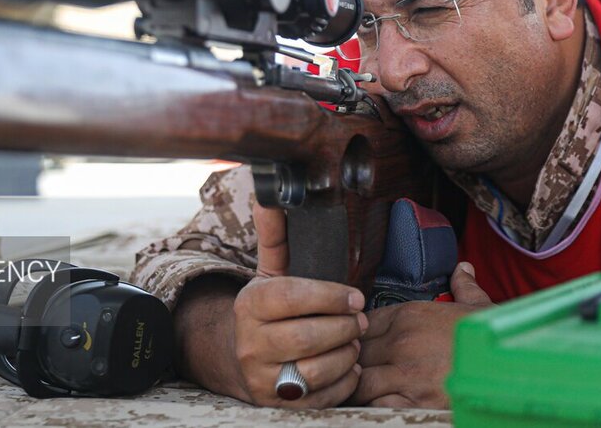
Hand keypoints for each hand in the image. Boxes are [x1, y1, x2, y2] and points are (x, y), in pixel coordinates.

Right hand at [228, 203, 366, 406]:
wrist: (240, 358)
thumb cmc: (266, 311)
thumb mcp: (268, 273)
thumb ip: (276, 237)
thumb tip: (271, 196)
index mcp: (250, 305)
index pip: (293, 297)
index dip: (330, 296)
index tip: (354, 296)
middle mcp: (250, 343)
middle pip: (308, 336)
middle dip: (344, 327)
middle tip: (360, 321)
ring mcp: (262, 378)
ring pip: (316, 369)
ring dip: (346, 354)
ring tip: (353, 341)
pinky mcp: (278, 404)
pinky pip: (321, 397)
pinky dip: (343, 381)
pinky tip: (347, 366)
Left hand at [351, 261, 491, 408]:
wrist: (516, 371)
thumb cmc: (495, 340)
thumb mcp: (480, 307)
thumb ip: (463, 287)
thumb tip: (462, 269)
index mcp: (410, 315)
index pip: (363, 322)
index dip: (359, 333)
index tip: (363, 342)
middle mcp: (402, 341)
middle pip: (356, 350)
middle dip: (353, 359)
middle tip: (358, 367)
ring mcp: (405, 373)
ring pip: (359, 379)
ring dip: (359, 384)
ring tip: (364, 388)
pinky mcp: (413, 402)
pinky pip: (376, 403)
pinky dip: (374, 404)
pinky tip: (381, 402)